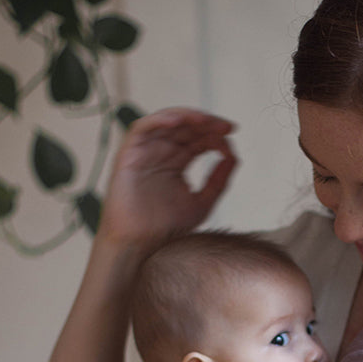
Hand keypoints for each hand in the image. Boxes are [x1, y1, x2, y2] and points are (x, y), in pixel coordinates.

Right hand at [97, 107, 237, 255]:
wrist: (142, 244)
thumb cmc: (167, 228)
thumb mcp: (203, 202)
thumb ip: (219, 180)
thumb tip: (233, 156)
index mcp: (177, 162)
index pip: (198, 139)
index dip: (215, 133)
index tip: (232, 135)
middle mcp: (161, 153)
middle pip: (185, 127)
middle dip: (206, 123)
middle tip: (224, 126)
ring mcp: (145, 152)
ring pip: (166, 122)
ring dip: (186, 117)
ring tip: (205, 121)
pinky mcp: (129, 154)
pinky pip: (142, 128)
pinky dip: (159, 120)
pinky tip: (177, 122)